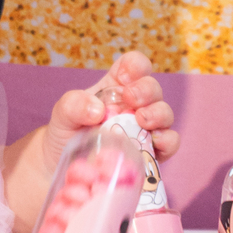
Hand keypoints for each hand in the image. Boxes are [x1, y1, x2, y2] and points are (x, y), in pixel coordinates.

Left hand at [42, 50, 178, 176]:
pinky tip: (154, 142)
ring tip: (142, 121)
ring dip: (158, 114)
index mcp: (116, 87)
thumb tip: (98, 110)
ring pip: (165, 113)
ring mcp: (146, 128)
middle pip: (153, 88)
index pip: (135, 65)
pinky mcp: (151, 151)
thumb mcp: (62, 114)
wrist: (65, 167)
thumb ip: (73, 104)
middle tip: (131, 99)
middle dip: (146, 90)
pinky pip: (169, 142)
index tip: (124, 78)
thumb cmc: (67, 133)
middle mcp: (135, 104)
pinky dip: (167, 140)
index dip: (135, 66)